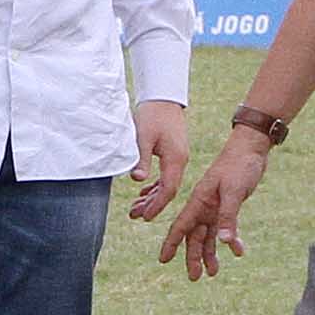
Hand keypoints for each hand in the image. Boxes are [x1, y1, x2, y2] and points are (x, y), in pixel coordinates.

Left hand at [127, 100, 188, 221]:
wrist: (163, 98)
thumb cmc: (152, 115)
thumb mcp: (143, 137)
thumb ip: (142, 159)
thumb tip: (138, 180)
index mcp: (175, 159)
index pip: (168, 189)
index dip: (157, 205)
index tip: (145, 217)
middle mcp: (180, 161)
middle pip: (168, 189)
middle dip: (152, 205)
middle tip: (134, 216)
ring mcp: (178, 158)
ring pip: (166, 183)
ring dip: (152, 197)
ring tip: (135, 208)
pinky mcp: (173, 154)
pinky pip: (166, 176)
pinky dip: (155, 186)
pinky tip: (144, 193)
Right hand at [156, 140, 269, 281]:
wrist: (251, 148)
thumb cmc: (238, 166)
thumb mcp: (234, 192)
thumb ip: (228, 217)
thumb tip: (224, 242)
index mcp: (199, 200)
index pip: (181, 226)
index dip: (171, 243)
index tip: (163, 260)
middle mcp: (204, 205)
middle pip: (194, 235)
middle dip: (194, 256)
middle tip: (195, 277)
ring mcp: (215, 206)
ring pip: (210, 235)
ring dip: (211, 253)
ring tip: (214, 272)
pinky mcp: (228, 206)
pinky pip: (226, 227)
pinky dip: (232, 240)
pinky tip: (239, 251)